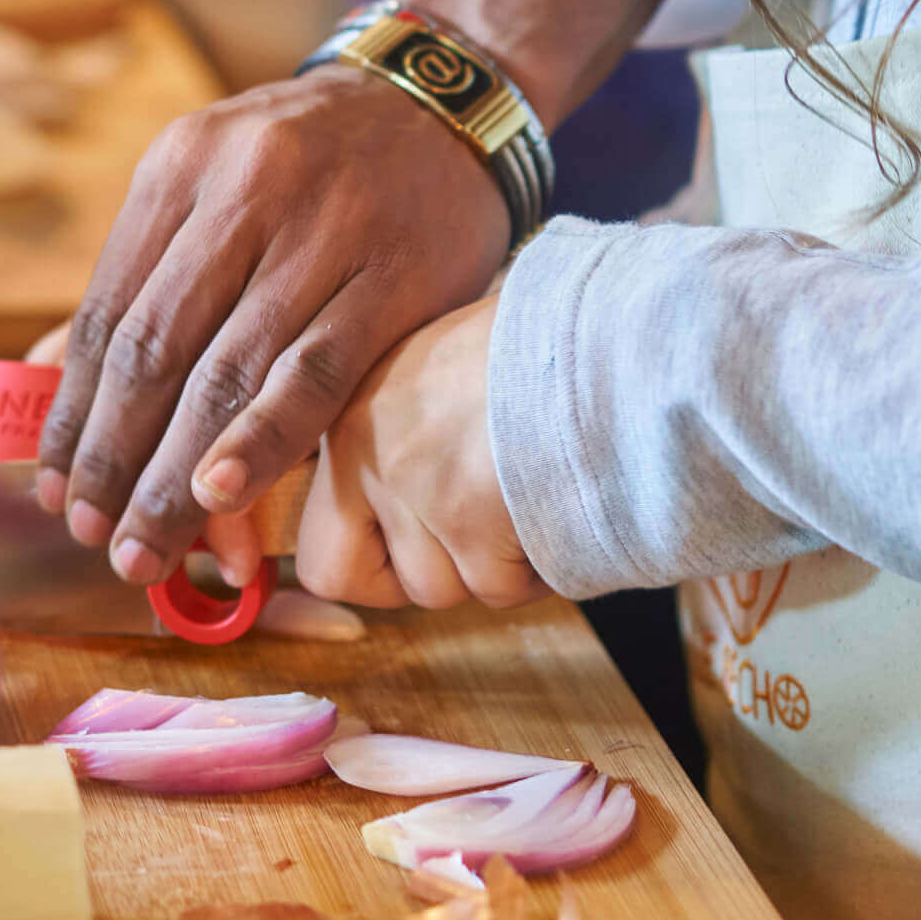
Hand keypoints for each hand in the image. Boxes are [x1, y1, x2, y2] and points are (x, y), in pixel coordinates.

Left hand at [34, 66, 510, 584]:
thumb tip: (47, 371)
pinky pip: (315, 372)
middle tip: (91, 534)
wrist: (440, 105)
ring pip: (228, 370)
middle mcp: (244, 187)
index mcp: (182, 165)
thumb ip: (144, 274)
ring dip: (175, 472)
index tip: (54, 488)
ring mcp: (324, 230)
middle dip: (113, 456)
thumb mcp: (213, 180)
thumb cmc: (311, 164)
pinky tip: (220, 493)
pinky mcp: (394, 276)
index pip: (110, 312)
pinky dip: (261, 438)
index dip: (74, 412)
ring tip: (145, 544)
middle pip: (156, 346)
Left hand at [296, 299, 542, 609]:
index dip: (366, 560)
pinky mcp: (468, 517)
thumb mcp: (441, 373)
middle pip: (343, 575)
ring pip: (438, 588)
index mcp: (351, 411)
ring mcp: (412, 486)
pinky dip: (536, 564)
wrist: (607, 330)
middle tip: (474, 539)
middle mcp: (365, 450)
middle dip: (417, 577)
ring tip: (531, 492)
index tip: (411, 551)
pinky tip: (558, 501)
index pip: (312, 540)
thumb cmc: (545, 347)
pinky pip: (498, 587)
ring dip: (492, 566)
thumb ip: (405, 442)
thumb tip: (401, 524)